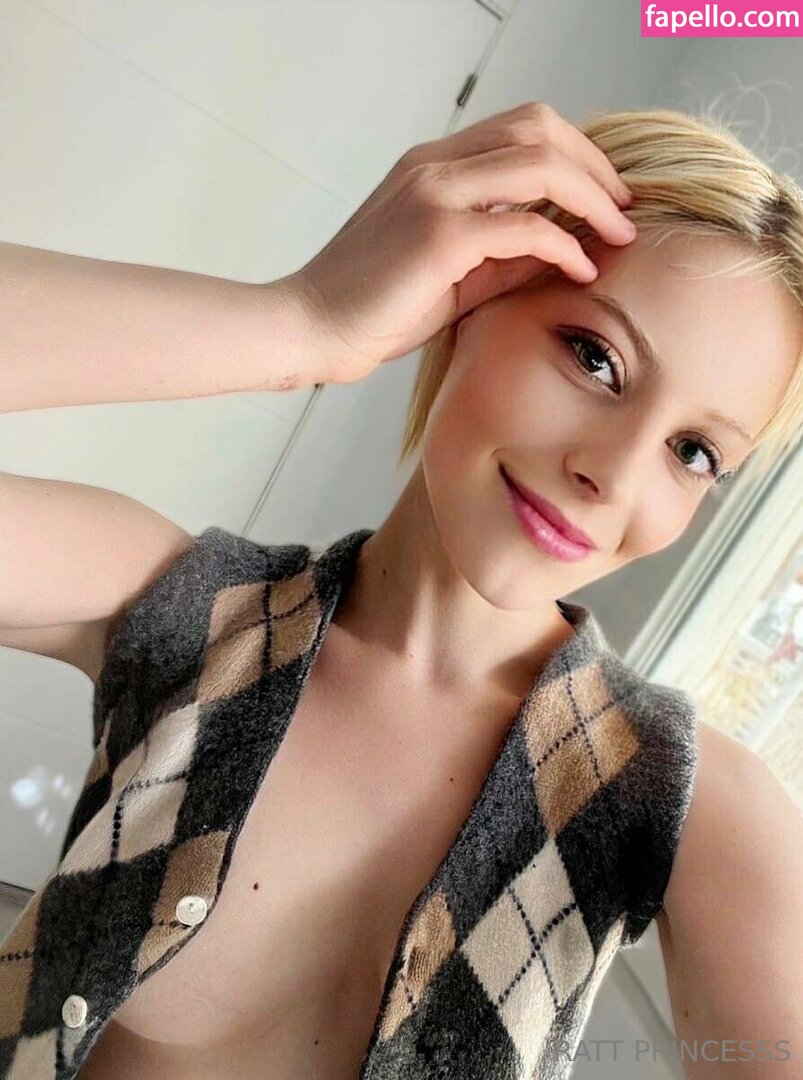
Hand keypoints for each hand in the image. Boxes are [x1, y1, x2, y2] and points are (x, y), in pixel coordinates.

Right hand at [285, 101, 635, 384]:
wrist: (310, 328)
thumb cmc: (372, 307)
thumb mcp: (450, 274)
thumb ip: (503, 254)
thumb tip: (565, 250)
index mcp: (431, 166)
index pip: (521, 128)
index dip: (575, 153)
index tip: (604, 194)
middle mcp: (434, 166)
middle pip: (540, 127)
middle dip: (595, 164)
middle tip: (624, 206)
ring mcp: (435, 194)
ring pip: (541, 163)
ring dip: (594, 196)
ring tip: (619, 232)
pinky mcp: (438, 236)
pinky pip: (526, 226)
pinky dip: (565, 244)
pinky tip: (581, 269)